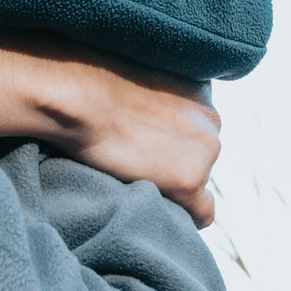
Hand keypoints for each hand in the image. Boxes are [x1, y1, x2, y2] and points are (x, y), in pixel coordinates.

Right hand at [0, 28, 221, 225]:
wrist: (79, 97)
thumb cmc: (91, 79)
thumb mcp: (135, 75)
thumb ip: (154, 94)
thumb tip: (142, 112)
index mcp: (199, 90)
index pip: (197, 129)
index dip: (171, 140)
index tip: (146, 143)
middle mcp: (211, 119)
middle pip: (202, 155)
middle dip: (176, 160)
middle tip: (139, 161)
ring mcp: (205, 152)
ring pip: (199, 181)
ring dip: (175, 183)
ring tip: (137, 177)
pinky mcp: (189, 180)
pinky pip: (203, 212)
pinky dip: (185, 215)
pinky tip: (159, 207)